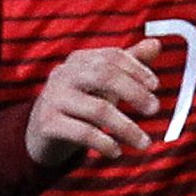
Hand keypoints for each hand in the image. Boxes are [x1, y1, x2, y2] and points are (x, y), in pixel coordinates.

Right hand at [26, 37, 160, 166]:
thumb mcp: (104, 84)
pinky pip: (83, 132)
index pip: (112, 56)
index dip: (136, 68)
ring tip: (144, 143)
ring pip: (97, 109)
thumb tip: (155, 44)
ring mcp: (54, 98)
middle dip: (134, 92)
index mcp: (80, 60)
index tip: (155, 86)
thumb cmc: (79, 103)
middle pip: (105, 76)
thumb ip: (128, 65)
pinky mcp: (48, 124)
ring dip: (126, 127)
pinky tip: (116, 151)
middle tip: (155, 109)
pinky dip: (104, 143)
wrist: (40, 132)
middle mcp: (65, 74)